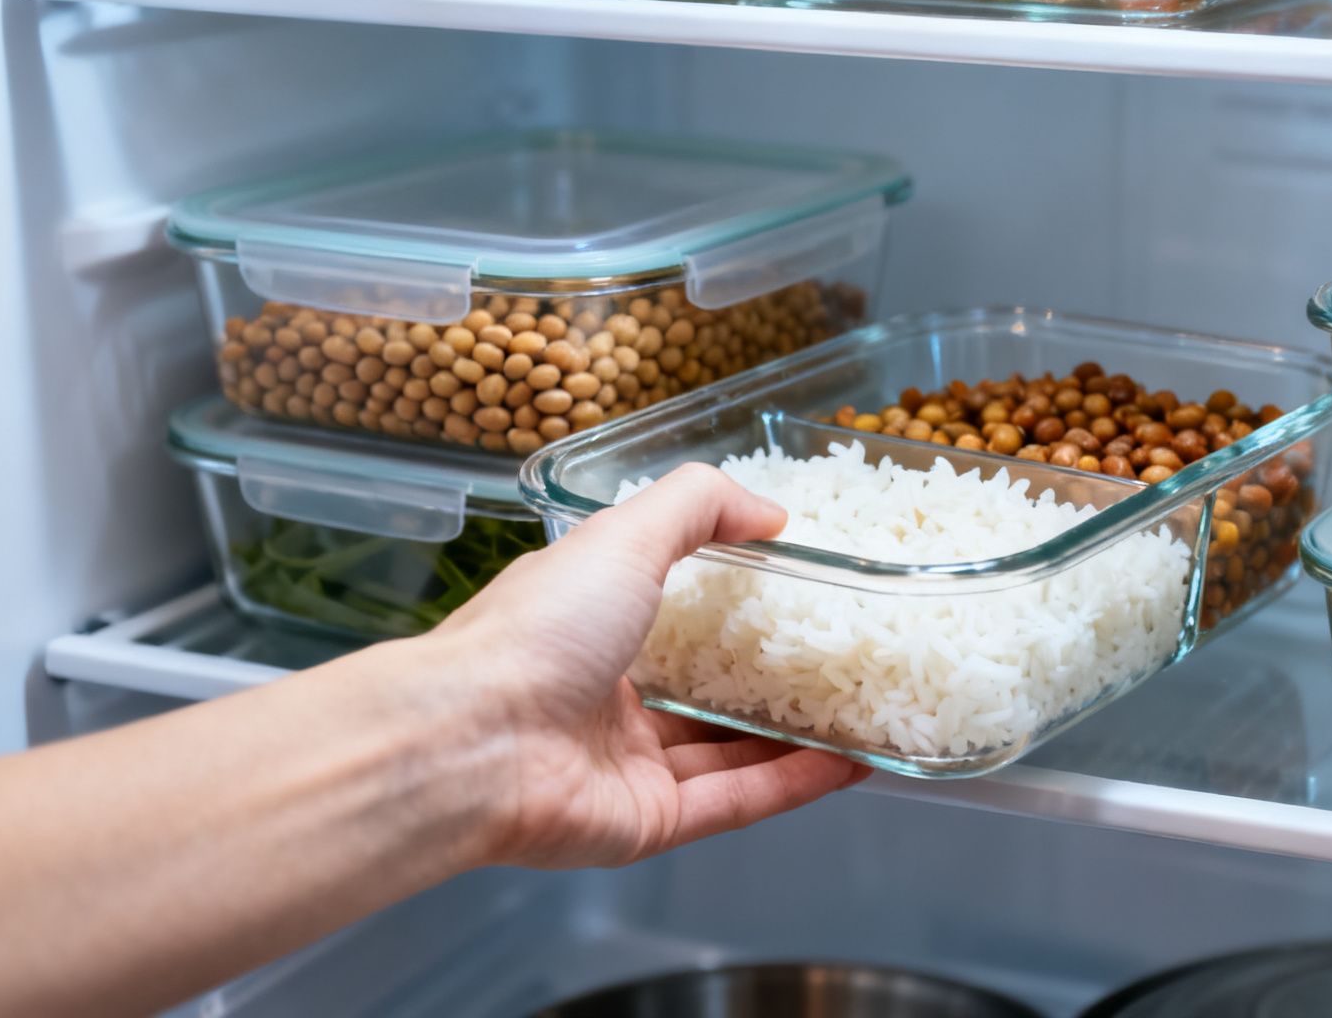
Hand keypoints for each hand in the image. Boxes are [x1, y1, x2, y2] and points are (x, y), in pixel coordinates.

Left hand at [426, 464, 868, 868]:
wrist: (470, 744)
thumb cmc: (535, 633)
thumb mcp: (622, 536)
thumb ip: (698, 508)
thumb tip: (770, 511)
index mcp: (585, 628)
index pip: (663, 617)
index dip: (726, 607)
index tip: (791, 592)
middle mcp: (602, 700)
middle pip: (699, 694)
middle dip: (766, 683)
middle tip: (836, 665)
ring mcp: (626, 767)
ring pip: (726, 753)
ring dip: (793, 738)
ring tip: (861, 717)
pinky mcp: (650, 822)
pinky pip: (734, 801)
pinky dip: (792, 784)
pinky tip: (848, 765)